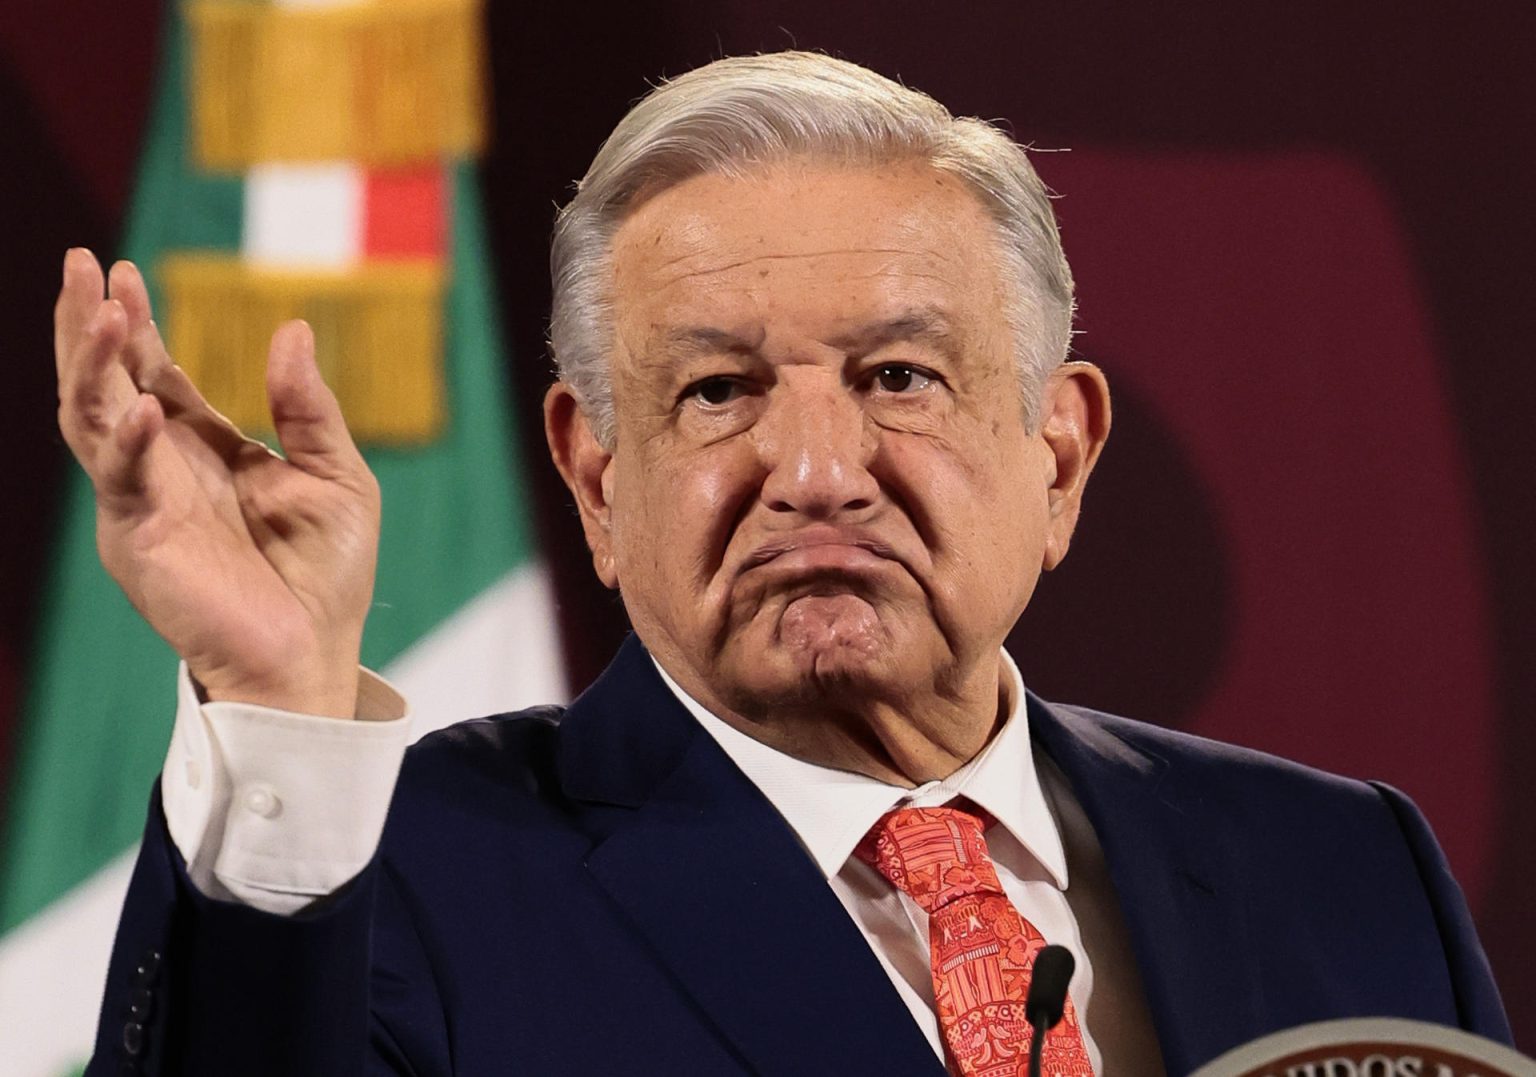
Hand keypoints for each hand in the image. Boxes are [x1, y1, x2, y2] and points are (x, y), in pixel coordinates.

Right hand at [54, 249, 380, 716]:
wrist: (312, 653)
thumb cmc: (326, 575)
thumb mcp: (337, 476)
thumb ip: (308, 407)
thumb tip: (292, 328)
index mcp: (207, 452)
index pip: (156, 375)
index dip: (137, 326)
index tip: (123, 271)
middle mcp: (165, 470)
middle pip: (109, 382)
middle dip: (90, 324)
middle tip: (80, 263)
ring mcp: (144, 501)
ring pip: (92, 418)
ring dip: (90, 363)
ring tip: (99, 307)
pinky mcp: (139, 538)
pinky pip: (120, 477)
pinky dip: (127, 439)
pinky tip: (144, 403)